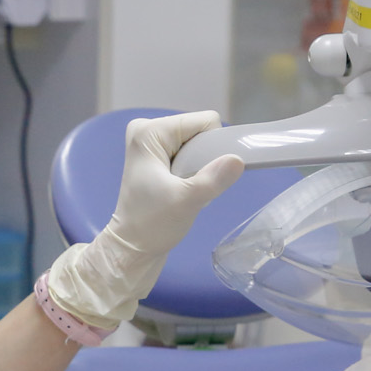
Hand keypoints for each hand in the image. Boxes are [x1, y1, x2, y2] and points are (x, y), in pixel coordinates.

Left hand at [109, 111, 246, 256]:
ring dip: (199, 168)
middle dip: (204, 159)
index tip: (197, 176)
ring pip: (198, 145)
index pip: (205, 122)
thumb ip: (213, 179)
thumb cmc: (152, 225)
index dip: (211, 148)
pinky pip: (190, 155)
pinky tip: (181, 190)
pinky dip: (194, 172)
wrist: (132, 248)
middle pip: (201, 132)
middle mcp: (147, 130)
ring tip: (182, 190)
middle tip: (187, 186)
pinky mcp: (156, 158)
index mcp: (149, 131)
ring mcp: (151, 144)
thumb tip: (238, 159)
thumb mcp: (187, 202)